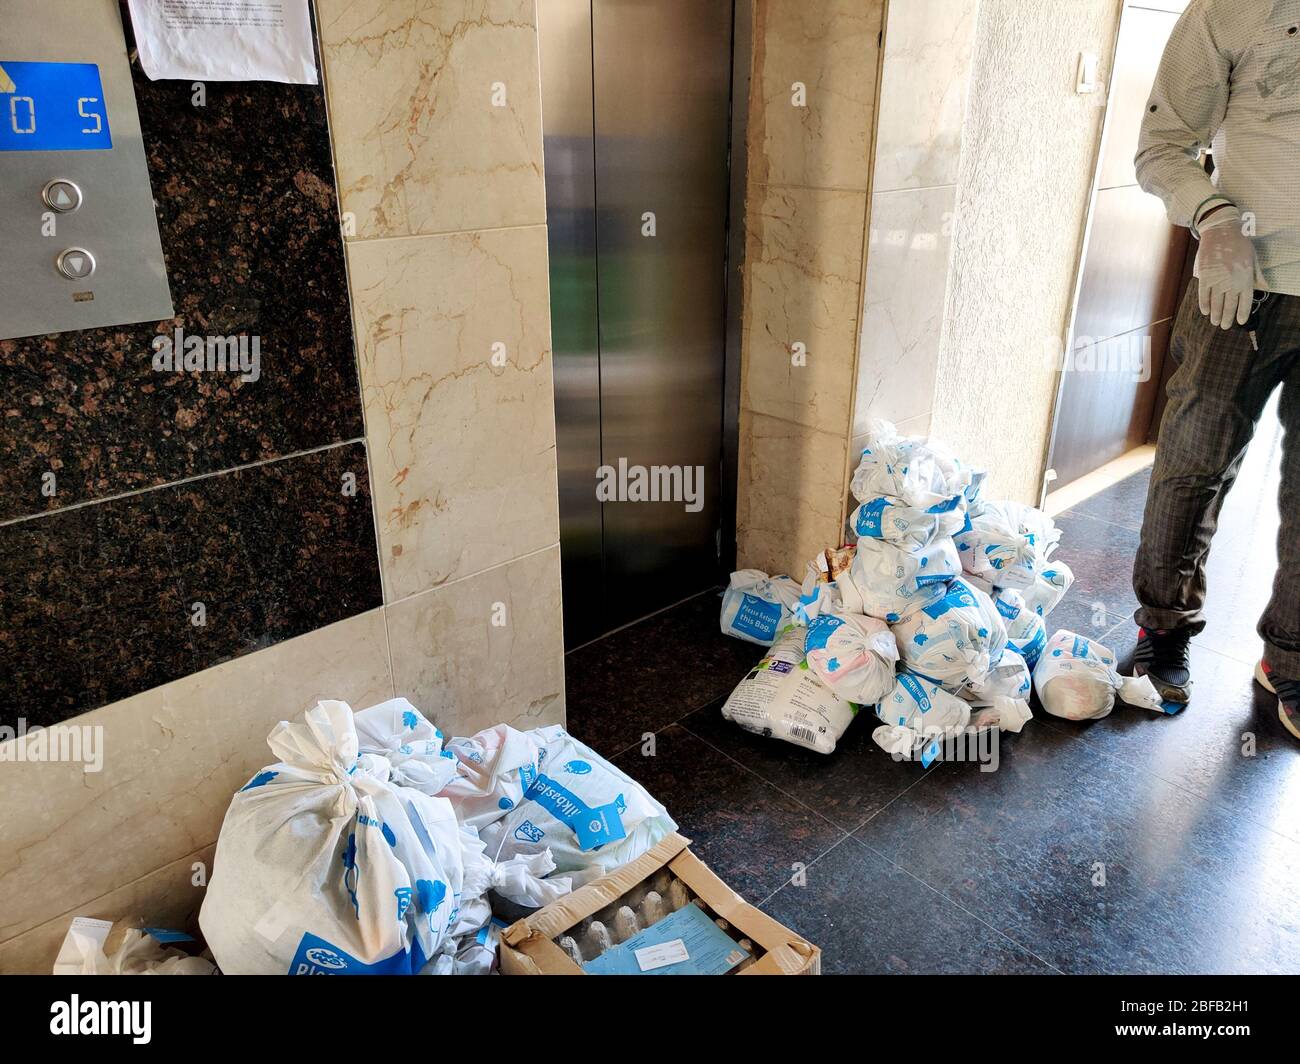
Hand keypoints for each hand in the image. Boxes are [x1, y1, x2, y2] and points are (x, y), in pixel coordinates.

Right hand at [1195, 207, 1255, 329]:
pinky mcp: (1205, 277)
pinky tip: (1205, 311)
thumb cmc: (1239, 245)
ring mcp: (1217, 281)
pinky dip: (1204, 305)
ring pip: (1216, 304)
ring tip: (1215, 322)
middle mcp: (1232, 282)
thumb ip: (1256, 275)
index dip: (1242, 313)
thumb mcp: (1253, 259)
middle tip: (1225, 326)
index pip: (1245, 302)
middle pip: (1229, 306)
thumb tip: (1264, 288)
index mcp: (1245, 278)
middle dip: (1227, 318)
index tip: (1240, 321)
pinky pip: (1204, 295)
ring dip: (1216, 315)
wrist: (1221, 233)